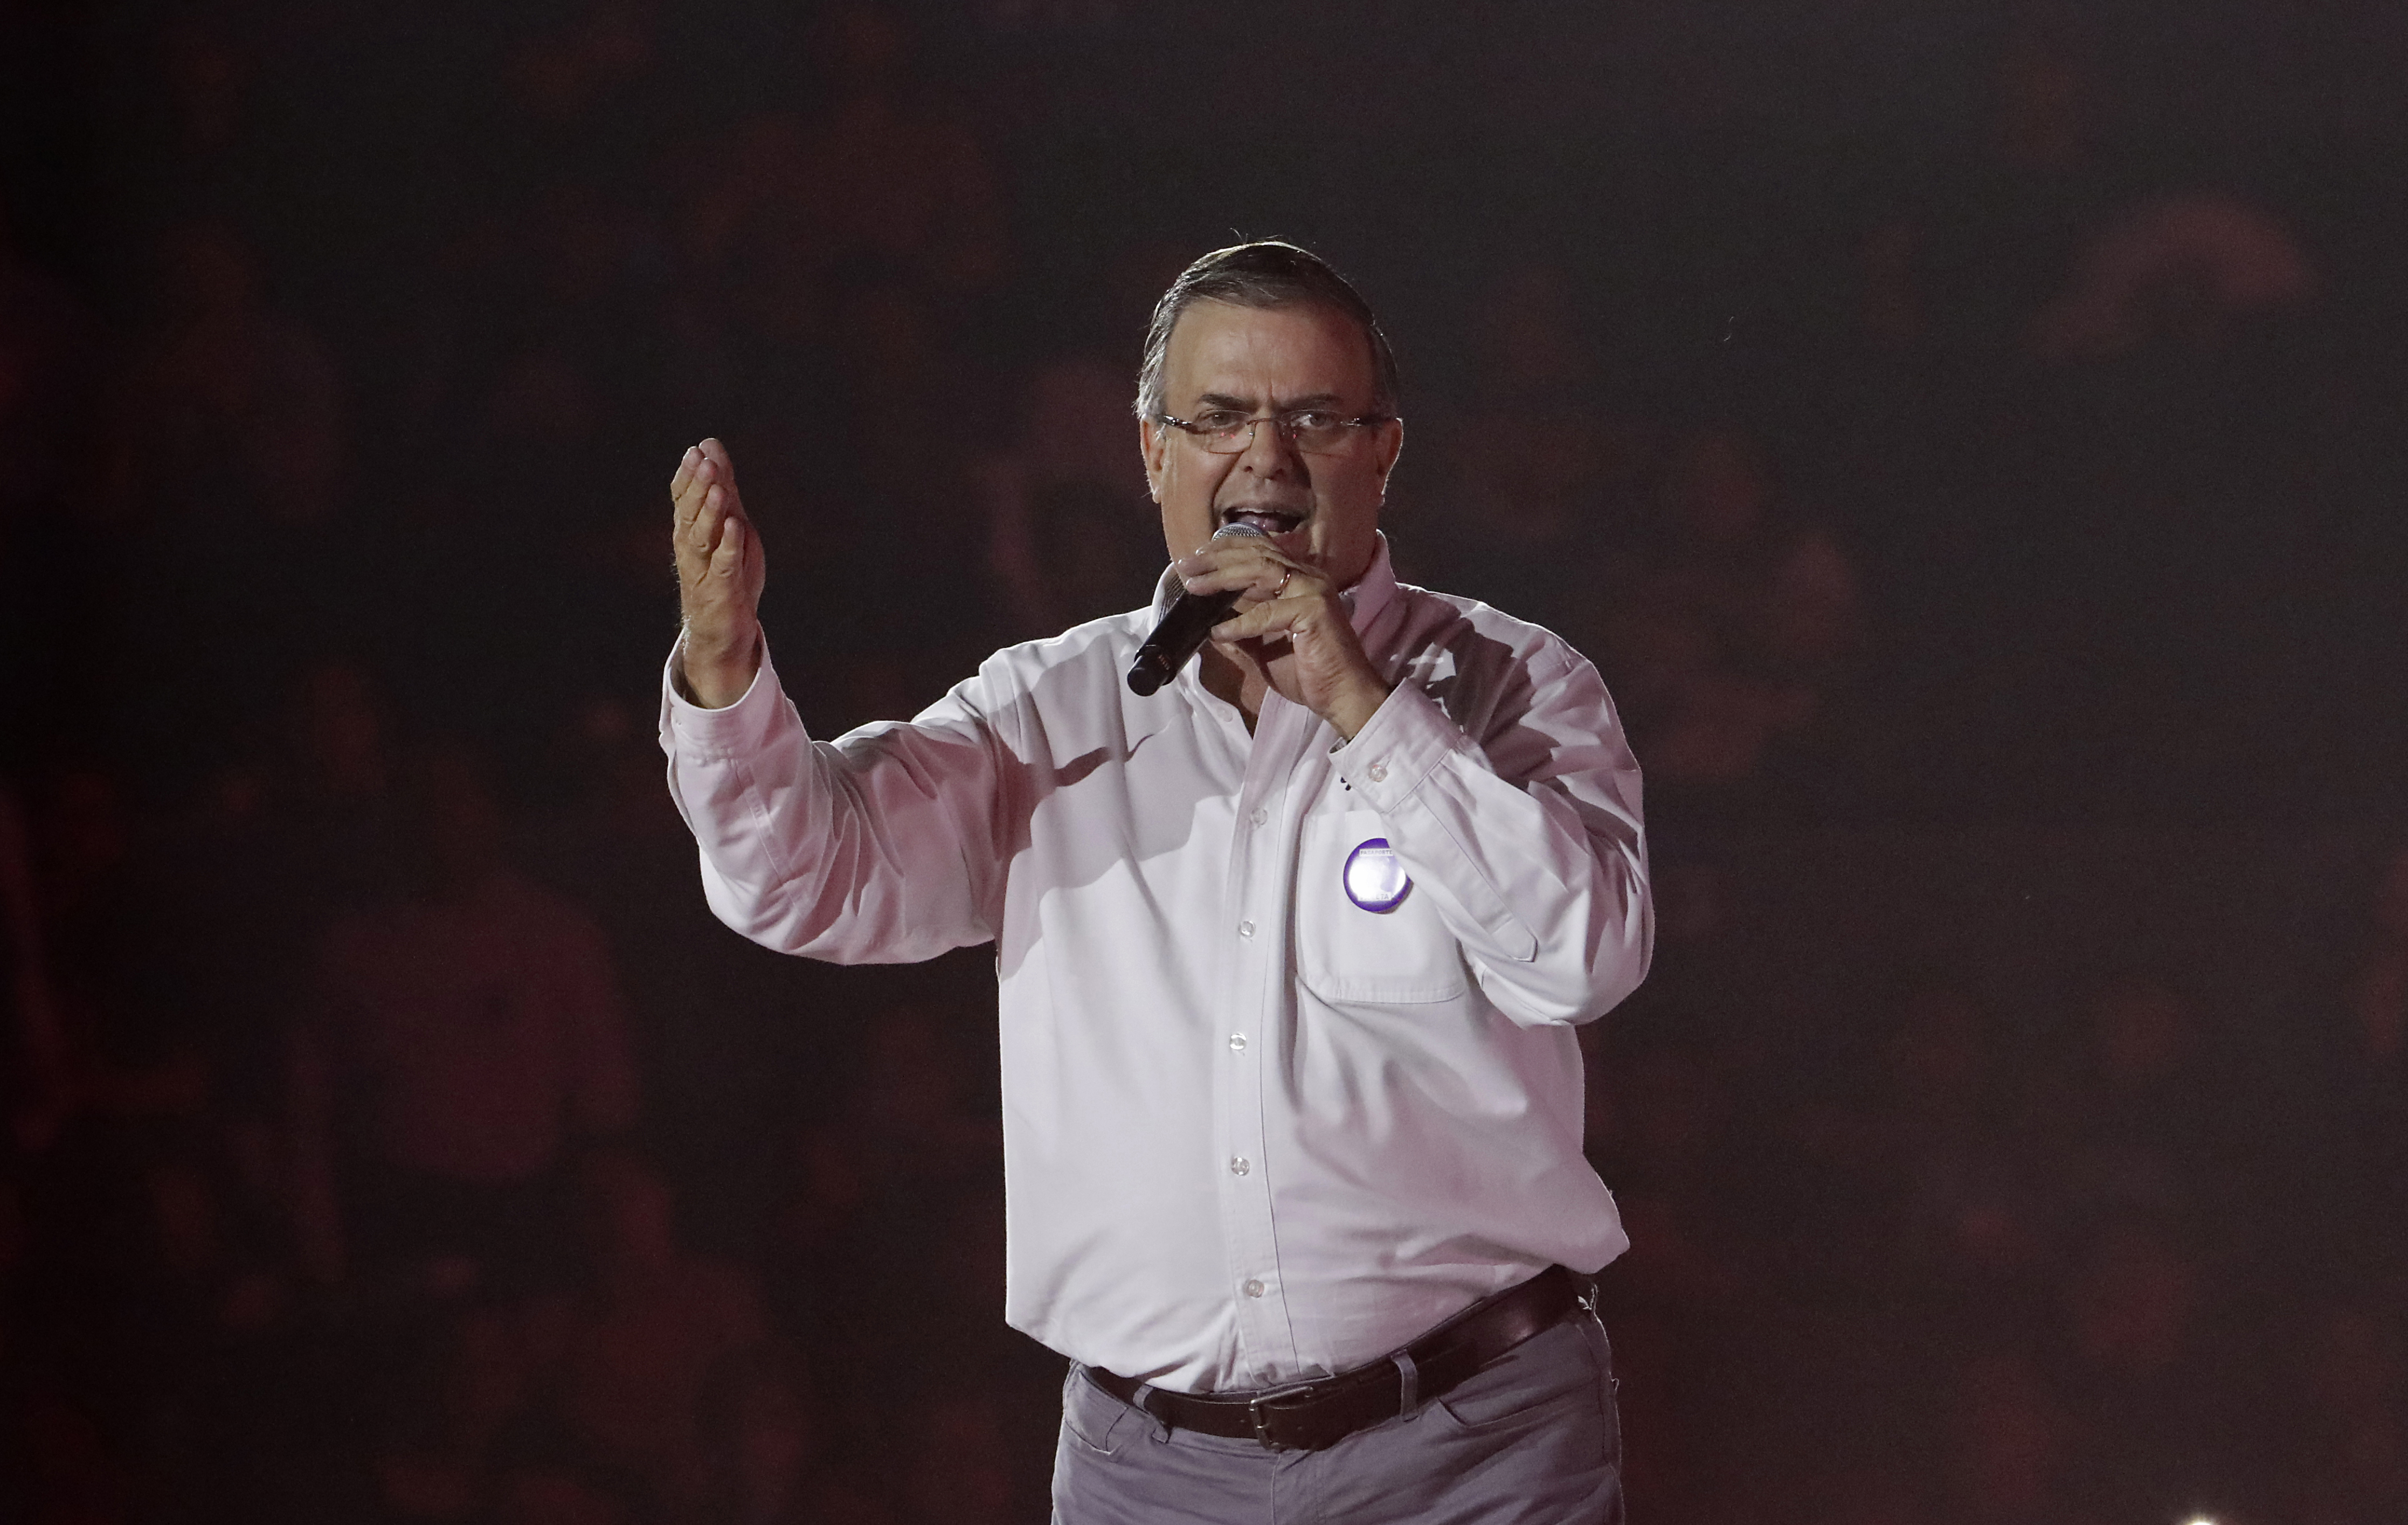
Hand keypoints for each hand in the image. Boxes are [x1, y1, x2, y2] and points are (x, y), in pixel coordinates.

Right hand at [671, 439, 764, 707]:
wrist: (724, 629)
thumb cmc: (727, 571)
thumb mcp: (729, 522)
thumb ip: (722, 486)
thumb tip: (710, 445)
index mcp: (690, 530)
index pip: (683, 498)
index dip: (689, 476)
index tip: (696, 451)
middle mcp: (690, 548)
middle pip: (691, 513)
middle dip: (698, 487)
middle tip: (704, 462)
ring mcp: (703, 569)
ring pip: (702, 537)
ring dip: (710, 512)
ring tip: (718, 488)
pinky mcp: (720, 590)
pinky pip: (723, 565)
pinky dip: (728, 546)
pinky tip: (735, 527)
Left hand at [1175, 539, 1390, 738]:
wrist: (1341, 695)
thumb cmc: (1308, 672)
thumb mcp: (1263, 649)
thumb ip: (1241, 632)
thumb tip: (1210, 625)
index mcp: (1299, 580)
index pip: (1261, 550)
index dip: (1226, 549)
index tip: (1196, 558)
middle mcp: (1308, 577)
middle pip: (1257, 554)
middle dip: (1217, 558)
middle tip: (1186, 566)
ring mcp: (1313, 591)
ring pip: (1260, 571)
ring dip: (1223, 578)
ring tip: (1194, 587)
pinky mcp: (1314, 611)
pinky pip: (1268, 612)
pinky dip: (1241, 622)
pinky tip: (1219, 631)